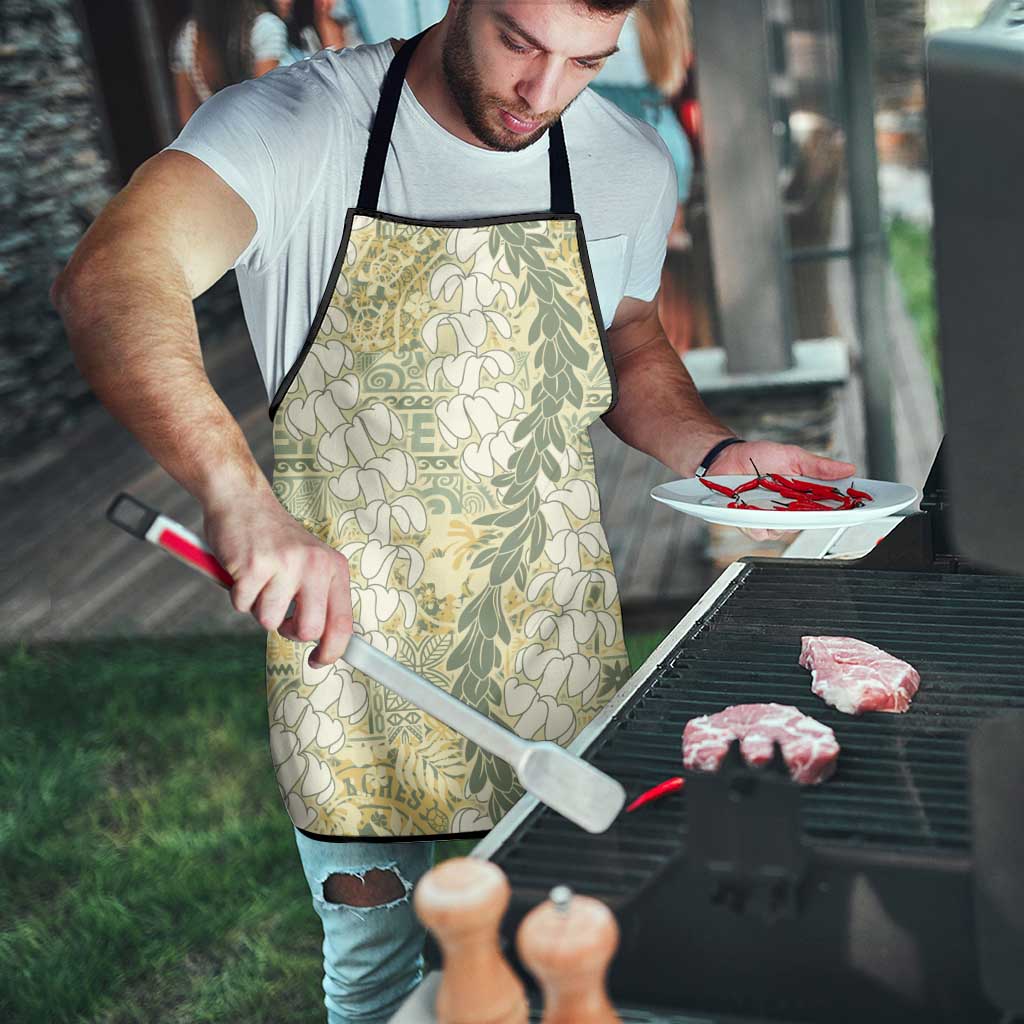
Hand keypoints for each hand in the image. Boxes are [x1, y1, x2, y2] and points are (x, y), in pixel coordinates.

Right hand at [203, 489, 352, 667]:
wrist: (242, 499)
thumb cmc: (274, 539)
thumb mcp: (310, 562)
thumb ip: (319, 596)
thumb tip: (326, 643)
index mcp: (334, 567)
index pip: (342, 622)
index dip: (332, 651)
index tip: (319, 661)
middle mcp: (315, 565)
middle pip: (308, 630)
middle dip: (289, 631)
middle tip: (279, 613)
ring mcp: (285, 564)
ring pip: (269, 621)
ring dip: (258, 607)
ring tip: (259, 580)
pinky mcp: (254, 566)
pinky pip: (242, 605)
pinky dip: (237, 595)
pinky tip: (242, 570)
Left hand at [709, 440, 856, 541]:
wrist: (726, 457)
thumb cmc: (758, 457)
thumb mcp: (792, 456)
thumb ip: (818, 466)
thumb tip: (848, 468)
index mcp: (803, 495)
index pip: (828, 507)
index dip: (844, 510)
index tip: (857, 508)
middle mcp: (789, 510)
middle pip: (808, 523)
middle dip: (812, 517)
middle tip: (812, 506)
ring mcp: (770, 518)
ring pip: (784, 531)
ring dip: (781, 519)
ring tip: (775, 504)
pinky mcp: (750, 523)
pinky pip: (759, 532)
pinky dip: (758, 524)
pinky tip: (755, 512)